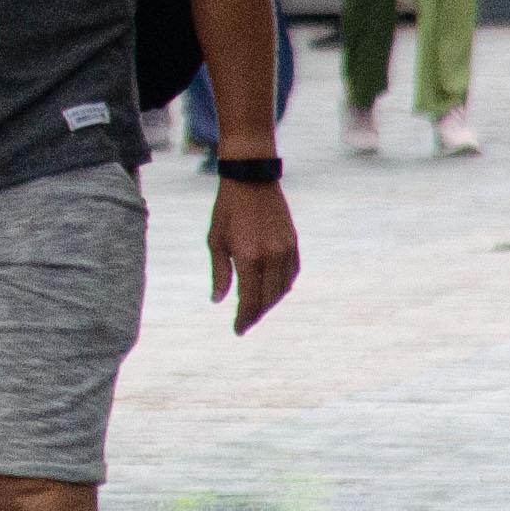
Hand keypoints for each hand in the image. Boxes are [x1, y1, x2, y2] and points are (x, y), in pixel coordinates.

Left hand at [209, 177, 301, 334]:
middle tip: (246, 323)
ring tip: (257, 308)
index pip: (249, 300)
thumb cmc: (228, 210)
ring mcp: (285, 250)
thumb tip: (218, 300)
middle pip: (268, 299)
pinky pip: (292, 273)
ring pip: (282, 288)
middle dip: (256, 314)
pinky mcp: (293, 243)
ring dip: (270, 302)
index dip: (244, 318)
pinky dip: (283, 286)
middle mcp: (271, 257)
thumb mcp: (216, 241)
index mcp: (249, 258)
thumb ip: (219, 273)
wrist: (251, 180)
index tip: (238, 330)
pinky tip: (273, 291)